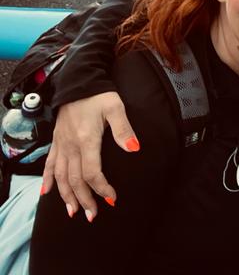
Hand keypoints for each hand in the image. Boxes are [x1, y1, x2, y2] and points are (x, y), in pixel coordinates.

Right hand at [42, 92, 138, 218]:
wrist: (79, 80)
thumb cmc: (99, 94)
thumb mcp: (115, 107)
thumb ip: (123, 129)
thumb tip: (135, 149)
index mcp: (86, 140)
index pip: (91, 172)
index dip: (101, 188)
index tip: (112, 199)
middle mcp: (71, 145)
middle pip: (74, 180)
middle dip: (84, 199)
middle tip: (93, 215)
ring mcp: (61, 144)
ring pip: (60, 176)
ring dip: (66, 196)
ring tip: (73, 212)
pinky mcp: (57, 141)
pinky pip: (49, 164)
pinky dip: (47, 180)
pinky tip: (46, 193)